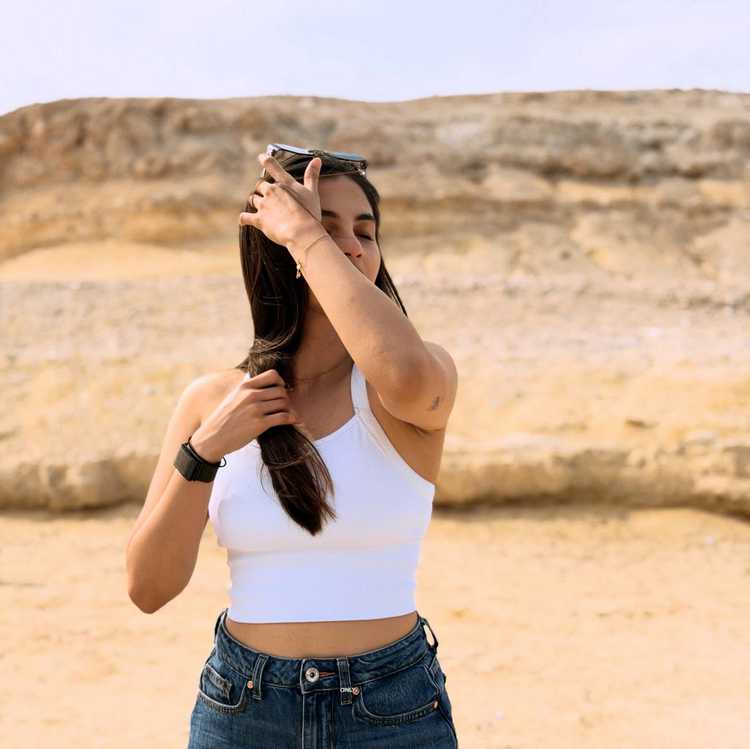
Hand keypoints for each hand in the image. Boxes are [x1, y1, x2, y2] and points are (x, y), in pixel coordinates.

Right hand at [190, 369, 305, 460]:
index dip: (281, 382)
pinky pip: (284, 417)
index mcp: (245, 386)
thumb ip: (247, 390)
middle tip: (284, 406)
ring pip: (284, 403)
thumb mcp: (232, 397)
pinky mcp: (260, 424)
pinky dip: (291, 418)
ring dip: (288, 409)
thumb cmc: (223, 419)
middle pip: (281, 391)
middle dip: (285, 398)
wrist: (212, 438)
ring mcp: (256, 409)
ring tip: (286, 414)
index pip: (272, 375)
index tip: (281, 389)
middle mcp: (251, 395)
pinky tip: (292, 420)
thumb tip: (262, 384)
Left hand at [238, 153, 324, 247]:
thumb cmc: (310, 213)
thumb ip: (312, 176)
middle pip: (260, 185)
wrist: (302, 232)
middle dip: (262, 190)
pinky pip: (245, 217)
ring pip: (253, 199)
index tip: (261, 157)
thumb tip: (317, 159)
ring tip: (260, 209)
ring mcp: (264, 205)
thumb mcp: (313, 193)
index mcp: (285, 184)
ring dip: (255, 203)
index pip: (273, 167)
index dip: (266, 160)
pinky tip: (243, 221)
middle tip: (267, 197)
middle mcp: (271, 191)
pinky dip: (244, 219)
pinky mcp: (258, 220)